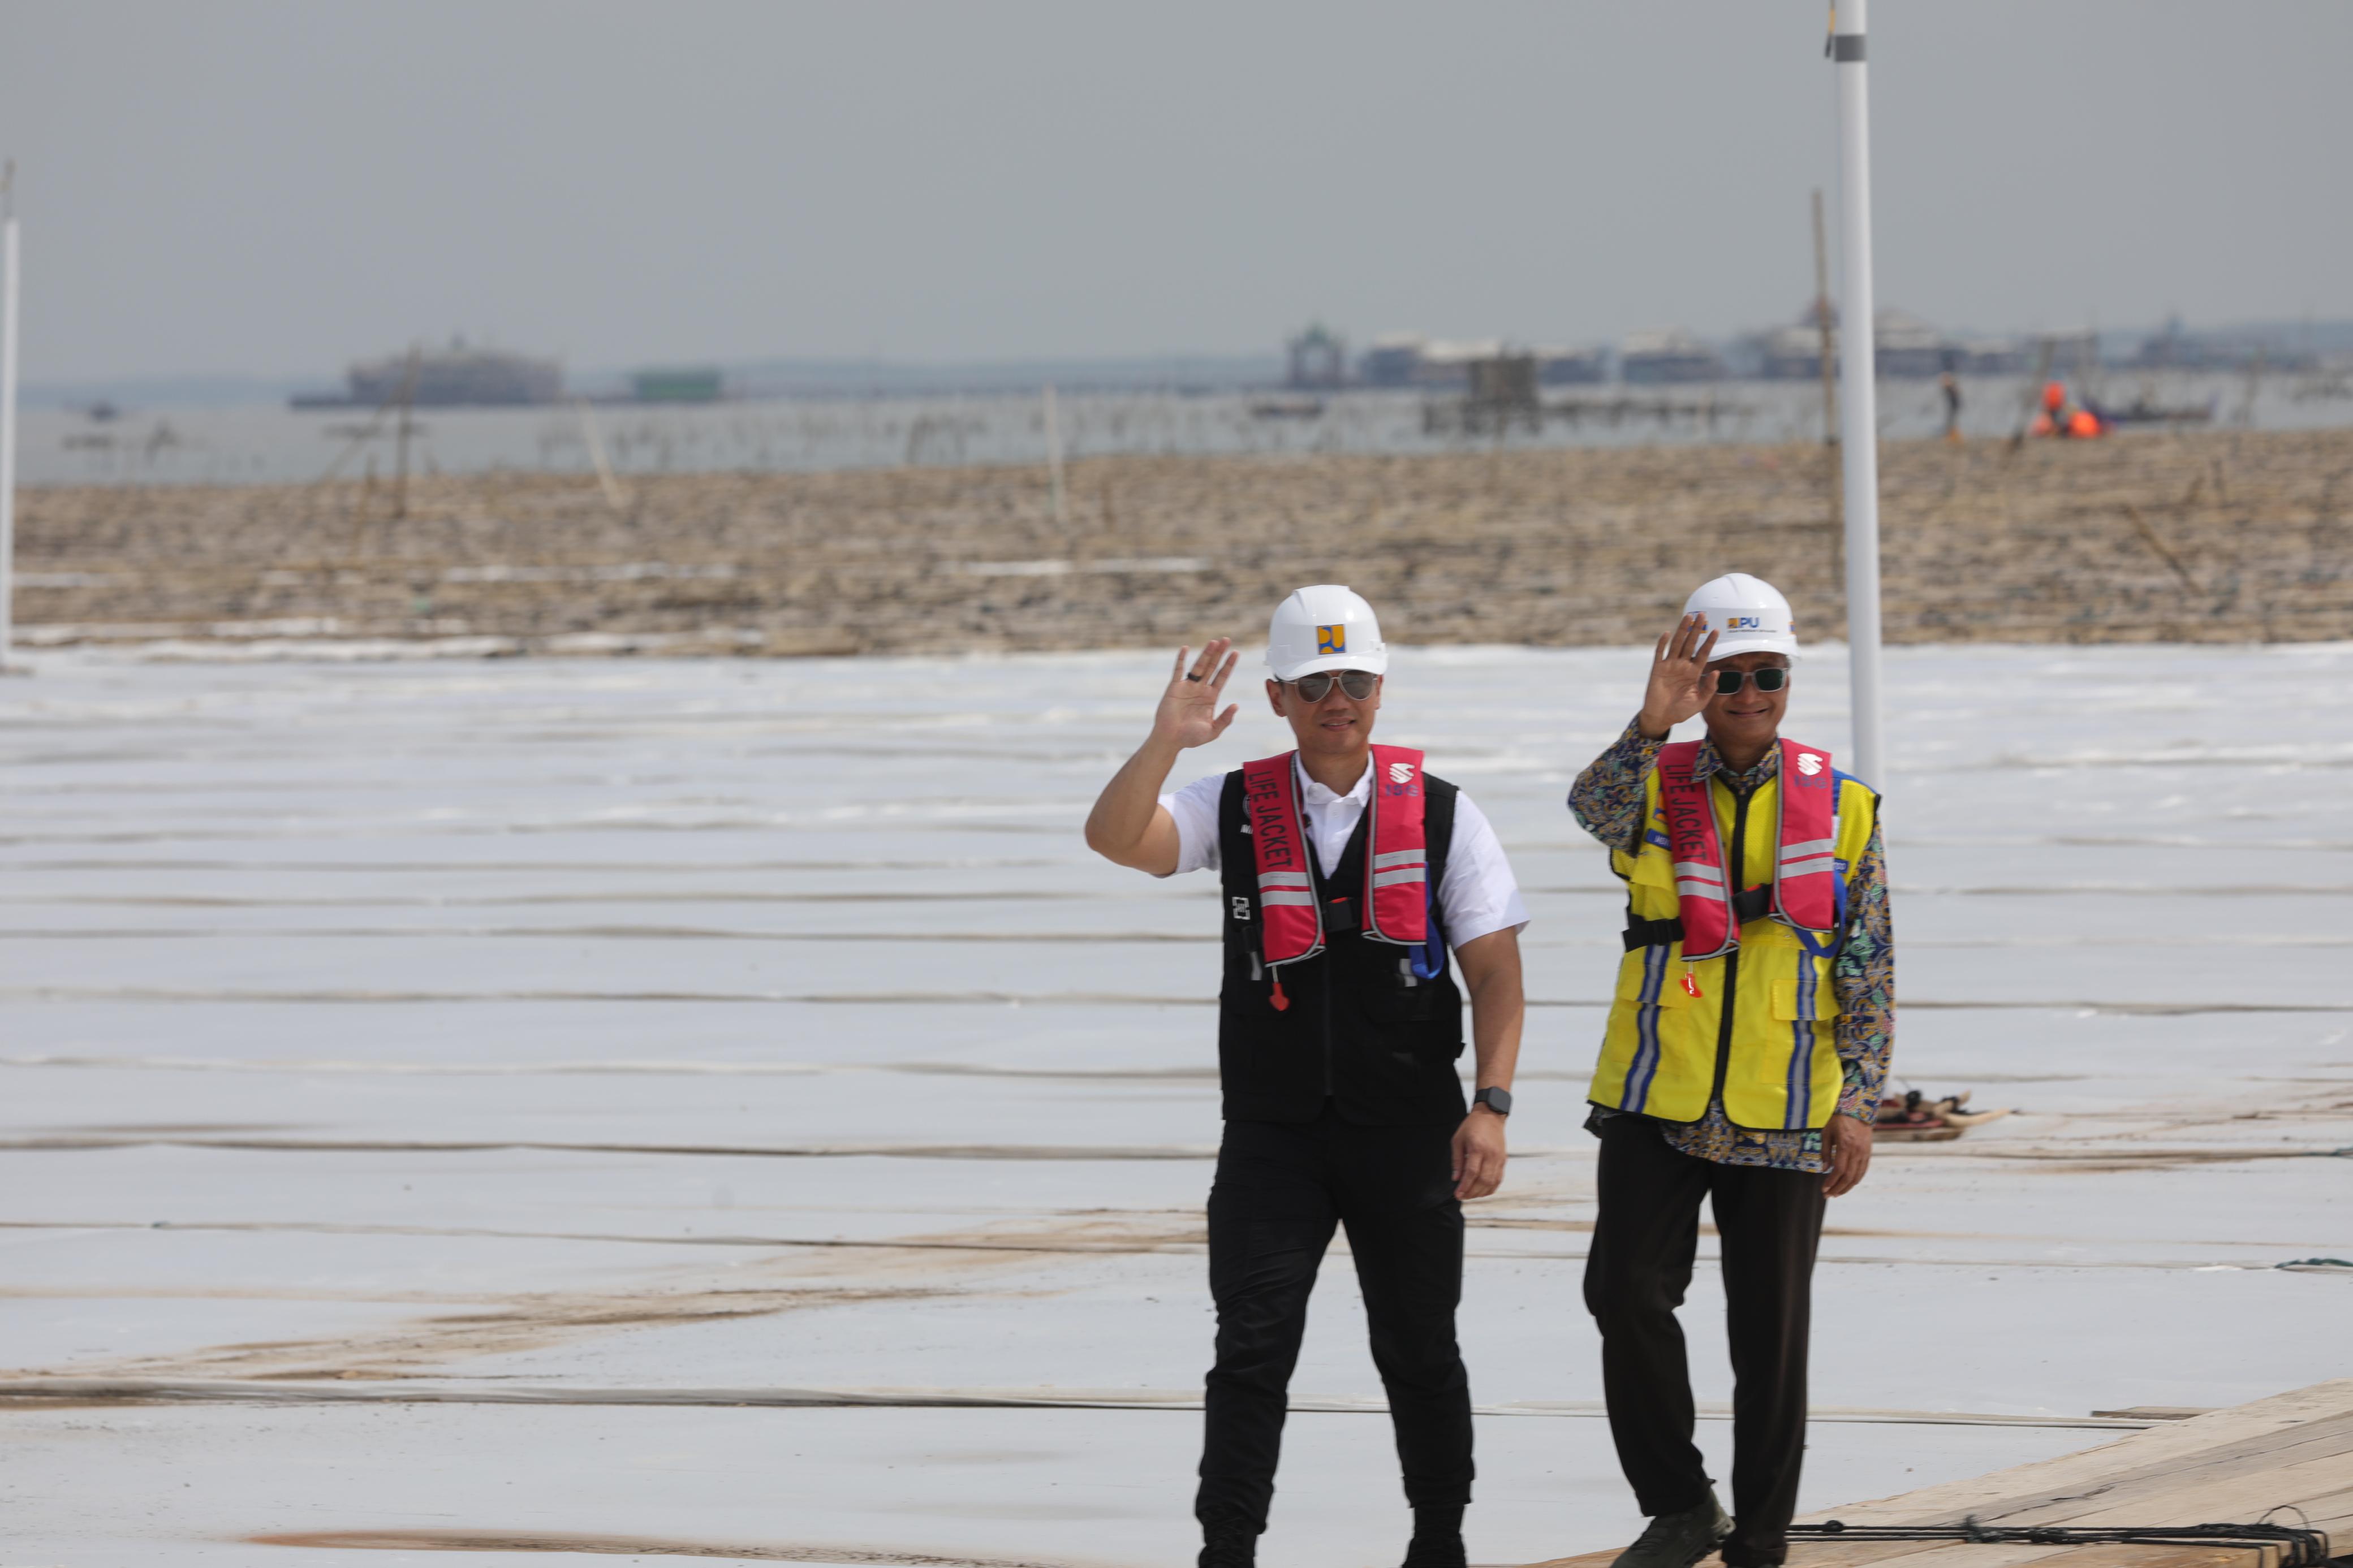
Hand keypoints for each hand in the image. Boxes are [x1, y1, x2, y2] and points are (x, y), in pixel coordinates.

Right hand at [1152, 639, 1239, 750]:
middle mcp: (1200, 689)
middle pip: (1212, 667)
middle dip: (1219, 654)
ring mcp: (1187, 687)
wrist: (1170, 739)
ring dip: (1206, 654)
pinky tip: (1185, 649)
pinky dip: (1181, 659)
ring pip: (1198, 666)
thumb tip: (1236, 705)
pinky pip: (1178, 671)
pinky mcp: (1174, 688)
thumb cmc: (1191, 738)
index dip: (1229, 665)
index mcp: (1211, 697)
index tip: (1236, 652)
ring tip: (1214, 642)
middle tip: (1227, 639)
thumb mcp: (1213, 730)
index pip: (1222, 677)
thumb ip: (1225, 719)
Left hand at [1451, 1106, 1507, 1200]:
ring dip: (1481, 1193)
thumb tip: (1456, 1179)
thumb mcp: (1458, 1140)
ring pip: (1492, 1182)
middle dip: (1472, 1192)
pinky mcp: (1503, 1160)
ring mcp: (1499, 1158)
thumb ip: (1457, 1160)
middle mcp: (1491, 1155)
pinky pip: (1499, 1179)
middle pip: (1483, 1180)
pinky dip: (1490, 1188)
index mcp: (1478, 1148)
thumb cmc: (1472, 1126)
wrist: (1491, 1115)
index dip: (1465, 1186)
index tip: (1457, 1194)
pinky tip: (1481, 1191)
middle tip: (1462, 1196)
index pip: (1472, 1173)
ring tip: (1470, 1195)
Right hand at [1638, 613, 1718, 738]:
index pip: (1703, 653)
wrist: (1662, 717)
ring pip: (1677, 644)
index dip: (1709, 642)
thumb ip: (1709, 687)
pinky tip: (1667, 633)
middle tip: (1702, 615)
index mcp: (1694, 673)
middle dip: (1697, 629)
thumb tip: (1717, 671)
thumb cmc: (1682, 711)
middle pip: (1691, 643)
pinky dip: (1663, 643)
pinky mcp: (1658, 669)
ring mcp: (1670, 666)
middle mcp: (1683, 666)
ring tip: (1687, 617)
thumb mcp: (1700, 702)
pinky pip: (1660, 653)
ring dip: (1682, 630)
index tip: (1716, 630)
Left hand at [1824, 1111, 1872, 1196]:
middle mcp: (1856, 1151)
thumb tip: (1824, 1169)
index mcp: (1845, 1146)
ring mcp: (1864, 1153)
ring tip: (1837, 1193)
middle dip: (1838, 1188)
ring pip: (1857, 1176)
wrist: (1858, 1110)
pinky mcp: (1868, 1153)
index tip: (1824, 1189)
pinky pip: (1863, 1170)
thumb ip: (1825, 1152)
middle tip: (1828, 1195)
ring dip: (1847, 1187)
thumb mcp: (1827, 1133)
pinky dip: (1856, 1179)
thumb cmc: (1839, 1120)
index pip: (1839, 1170)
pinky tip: (1849, 1184)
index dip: (1831, 1182)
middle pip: (1848, 1177)